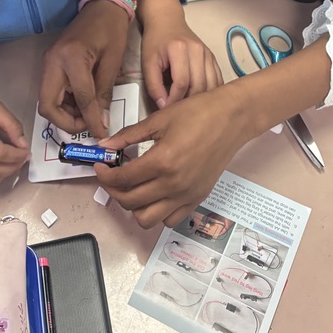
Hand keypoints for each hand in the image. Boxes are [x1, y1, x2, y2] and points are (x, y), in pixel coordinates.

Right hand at [38, 0, 129, 138]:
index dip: (91, 122)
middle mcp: (52, 62)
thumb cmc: (112, 29)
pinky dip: (65, 103)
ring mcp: (48, 62)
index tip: (102, 134)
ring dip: (66, 114)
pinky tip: (84, 102)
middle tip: (88, 126)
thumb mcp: (112, 63)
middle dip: (67, 123)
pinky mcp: (50, 63)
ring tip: (89, 114)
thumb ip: (104, 94)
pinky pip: (52, 91)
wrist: (102, 5)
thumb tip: (102, 124)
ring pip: (48, 101)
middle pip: (48, 106)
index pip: (80, 100)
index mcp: (71, 58)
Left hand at [94, 86, 251, 227]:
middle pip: (130, 202)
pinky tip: (154, 193)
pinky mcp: (197, 199)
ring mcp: (186, 196)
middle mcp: (173, 185)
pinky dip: (156, 212)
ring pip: (147, 219)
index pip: (122, 179)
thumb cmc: (198, 112)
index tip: (100, 165)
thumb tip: (105, 145)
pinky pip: (170, 220)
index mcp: (161, 162)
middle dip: (114, 190)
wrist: (232, 118)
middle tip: (112, 175)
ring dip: (133, 206)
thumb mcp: (159, 119)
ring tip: (132, 187)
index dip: (104, 174)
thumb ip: (129, 135)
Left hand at [139, 0, 223, 107]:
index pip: (181, 83)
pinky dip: (211, 93)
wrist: (167, 21)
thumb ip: (153, 85)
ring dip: (202, 101)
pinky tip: (203, 101)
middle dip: (188, 103)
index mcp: (180, 49)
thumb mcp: (147, 62)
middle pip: (199, 86)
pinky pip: (218, 80)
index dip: (174, 101)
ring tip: (190, 109)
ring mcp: (208, 54)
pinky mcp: (213, 57)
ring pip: (211, 85)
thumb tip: (163, 106)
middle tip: (178, 113)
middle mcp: (198, 50)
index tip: (166, 111)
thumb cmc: (156, 41)